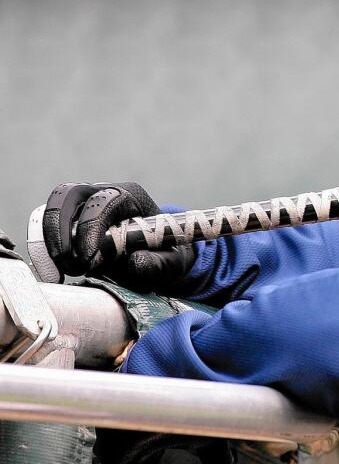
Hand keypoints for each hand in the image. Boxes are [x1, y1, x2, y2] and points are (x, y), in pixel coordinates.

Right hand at [42, 182, 194, 290]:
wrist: (156, 255)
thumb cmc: (165, 254)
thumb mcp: (172, 262)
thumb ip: (159, 263)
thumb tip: (136, 262)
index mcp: (130, 196)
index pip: (103, 202)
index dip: (90, 229)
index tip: (89, 260)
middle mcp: (102, 192)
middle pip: (68, 195)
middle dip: (61, 229)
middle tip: (68, 264)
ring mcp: (81, 203)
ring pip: (51, 208)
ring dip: (49, 240)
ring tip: (63, 270)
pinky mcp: (66, 218)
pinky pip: (44, 225)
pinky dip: (42, 247)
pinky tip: (54, 271)